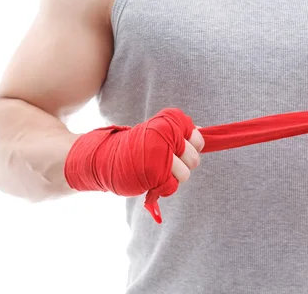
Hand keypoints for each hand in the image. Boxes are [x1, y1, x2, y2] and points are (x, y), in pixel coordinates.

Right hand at [64, 108, 204, 222]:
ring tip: (158, 169)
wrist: (103, 157)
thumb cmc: (134, 145)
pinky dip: (164, 186)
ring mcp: (160, 155)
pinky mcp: (154, 173)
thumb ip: (179, 131)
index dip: (192, 146)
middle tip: (167, 160)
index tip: (178, 146)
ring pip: (185, 174)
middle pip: (195, 158)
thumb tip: (203, 130)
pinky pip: (172, 185)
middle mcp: (166, 136)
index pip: (198, 138)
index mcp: (168, 122)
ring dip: (174, 176)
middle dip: (185, 163)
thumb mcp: (157, 131)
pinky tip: (152, 178)